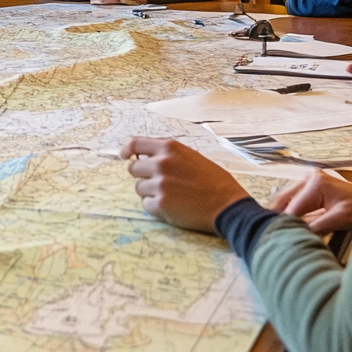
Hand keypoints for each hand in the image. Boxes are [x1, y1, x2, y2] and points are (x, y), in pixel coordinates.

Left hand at [120, 137, 247, 231]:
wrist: (227, 205)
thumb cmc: (213, 181)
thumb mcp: (190, 156)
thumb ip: (167, 154)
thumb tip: (143, 156)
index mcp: (169, 148)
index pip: (135, 143)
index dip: (126, 150)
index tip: (124, 155)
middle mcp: (161, 163)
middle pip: (133, 169)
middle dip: (143, 176)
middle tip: (161, 183)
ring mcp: (160, 184)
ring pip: (139, 188)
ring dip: (151, 192)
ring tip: (172, 195)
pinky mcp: (160, 204)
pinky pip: (146, 205)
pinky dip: (156, 207)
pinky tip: (174, 206)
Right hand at [269, 170, 351, 233]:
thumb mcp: (340, 219)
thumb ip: (316, 227)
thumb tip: (295, 235)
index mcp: (315, 182)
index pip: (293, 207)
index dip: (286, 224)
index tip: (280, 238)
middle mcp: (308, 178)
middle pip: (284, 201)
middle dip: (280, 219)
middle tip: (274, 235)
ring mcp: (308, 183)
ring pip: (286, 203)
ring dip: (284, 217)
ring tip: (280, 232)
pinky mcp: (309, 191)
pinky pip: (294, 205)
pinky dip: (292, 216)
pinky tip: (290, 226)